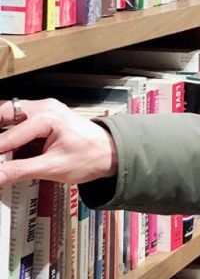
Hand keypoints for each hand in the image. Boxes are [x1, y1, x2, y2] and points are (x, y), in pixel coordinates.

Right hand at [0, 98, 117, 185]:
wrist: (109, 152)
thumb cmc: (90, 156)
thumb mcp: (52, 167)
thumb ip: (20, 171)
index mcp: (47, 117)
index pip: (7, 136)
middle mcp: (45, 108)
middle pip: (4, 113)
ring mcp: (45, 110)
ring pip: (10, 115)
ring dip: (2, 131)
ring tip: (2, 153)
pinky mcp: (44, 117)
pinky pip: (19, 121)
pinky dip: (9, 133)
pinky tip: (7, 151)